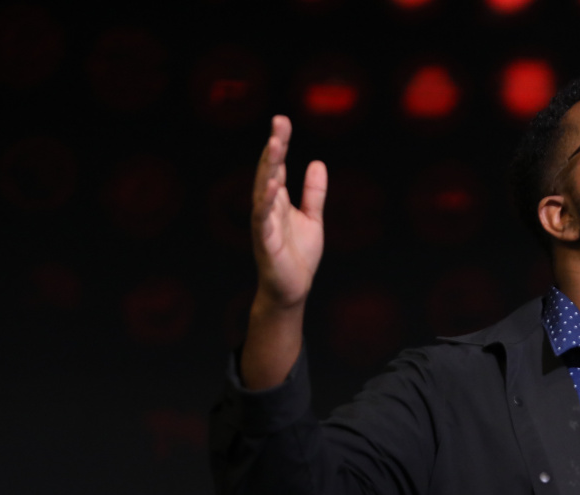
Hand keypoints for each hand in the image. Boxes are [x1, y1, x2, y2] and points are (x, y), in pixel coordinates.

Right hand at [252, 115, 326, 307]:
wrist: (293, 289)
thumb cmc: (299, 254)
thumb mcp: (313, 218)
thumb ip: (313, 192)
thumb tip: (317, 162)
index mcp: (277, 200)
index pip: (277, 166)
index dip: (280, 144)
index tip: (282, 120)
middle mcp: (267, 207)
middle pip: (269, 171)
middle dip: (274, 147)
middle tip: (279, 122)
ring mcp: (263, 223)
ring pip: (263, 190)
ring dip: (269, 167)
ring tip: (276, 145)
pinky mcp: (264, 241)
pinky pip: (262, 218)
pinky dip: (266, 201)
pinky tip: (272, 185)